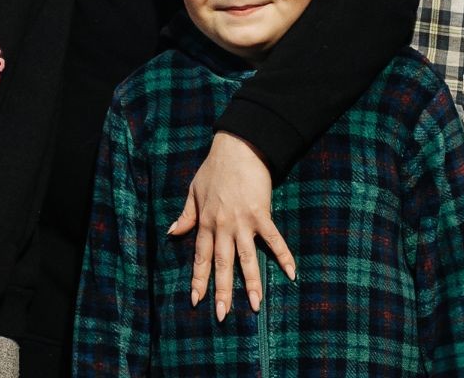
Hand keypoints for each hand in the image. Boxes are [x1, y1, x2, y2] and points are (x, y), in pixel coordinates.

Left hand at [167, 132, 296, 320]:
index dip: (198, 280)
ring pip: (246, 259)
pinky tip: (291, 274)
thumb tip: (172, 232)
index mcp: (205, 222)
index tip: (196, 300)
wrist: (239, 147)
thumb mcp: (194, 191)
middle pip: (223, 265)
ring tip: (255, 306)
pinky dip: (283, 256)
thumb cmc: (215, 167)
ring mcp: (244, 222)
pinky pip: (274, 240)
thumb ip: (186, 215)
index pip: (200, 258)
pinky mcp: (262, 214)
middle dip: (222, 292)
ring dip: (252, 283)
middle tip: (223, 316)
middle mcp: (223, 226)